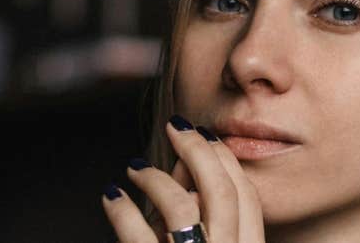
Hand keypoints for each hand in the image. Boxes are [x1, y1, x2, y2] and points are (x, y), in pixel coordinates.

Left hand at [102, 115, 265, 242]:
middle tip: (175, 126)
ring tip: (134, 168)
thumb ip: (203, 216)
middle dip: (197, 151)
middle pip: (221, 192)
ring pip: (182, 206)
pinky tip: (112, 196)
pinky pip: (137, 234)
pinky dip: (122, 211)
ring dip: (155, 178)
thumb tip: (187, 170)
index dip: (227, 160)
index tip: (206, 135)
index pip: (248, 197)